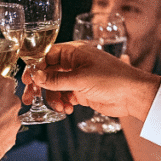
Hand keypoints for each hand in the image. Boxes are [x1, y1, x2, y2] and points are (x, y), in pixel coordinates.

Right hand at [24, 41, 160, 119]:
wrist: (133, 96)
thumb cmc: (112, 80)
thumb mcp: (80, 79)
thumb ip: (56, 79)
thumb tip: (36, 76)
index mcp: (75, 52)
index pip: (47, 55)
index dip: (35, 67)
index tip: (26, 80)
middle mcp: (75, 63)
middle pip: (49, 72)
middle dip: (40, 86)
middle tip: (31, 98)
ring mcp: (78, 77)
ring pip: (56, 86)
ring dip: (53, 97)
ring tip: (60, 107)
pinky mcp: (83, 91)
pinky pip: (65, 96)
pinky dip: (63, 102)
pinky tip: (67, 109)